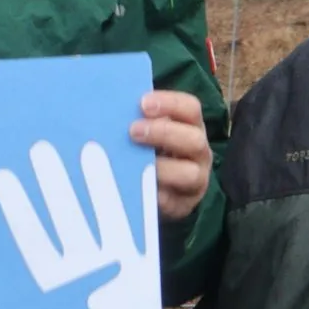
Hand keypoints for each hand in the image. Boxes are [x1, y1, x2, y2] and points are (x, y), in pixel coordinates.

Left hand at [133, 90, 211, 222]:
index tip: (143, 103)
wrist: (160, 190)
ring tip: (133, 164)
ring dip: (161, 168)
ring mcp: (196, 180)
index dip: (170, 104)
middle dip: (163, 133)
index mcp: (191, 126)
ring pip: (190, 174)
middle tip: (133, 131)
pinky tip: (135, 189)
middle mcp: (199, 152)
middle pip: (193, 140)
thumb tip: (110, 107)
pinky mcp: (184, 205)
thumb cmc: (151, 151)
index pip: (191, 108)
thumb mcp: (150, 131)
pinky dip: (155, 196)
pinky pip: (172, 202)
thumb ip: (139, 120)